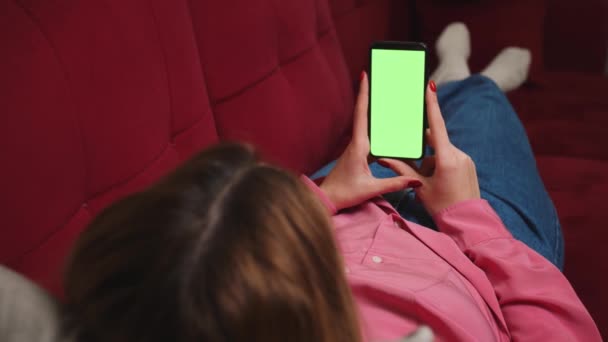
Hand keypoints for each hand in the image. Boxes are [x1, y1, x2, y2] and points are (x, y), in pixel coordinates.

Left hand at [319, 72, 420, 210]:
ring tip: (385, 95)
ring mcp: (355, 148)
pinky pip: (368, 136)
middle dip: (370, 95)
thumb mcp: (371, 189)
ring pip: (366, 124)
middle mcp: (355, 143)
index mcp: (358, 146)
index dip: (364, 94)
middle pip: (364, 114)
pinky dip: (376, 127)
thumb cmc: (344, 194)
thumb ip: (394, 183)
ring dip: (373, 109)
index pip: (362, 114)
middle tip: (377, 76)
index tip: (364, 75)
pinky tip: (387, 128)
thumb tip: (416, 181)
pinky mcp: (356, 154)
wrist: (325, 200)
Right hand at [378, 82, 480, 215]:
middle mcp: (459, 154)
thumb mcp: (420, 187)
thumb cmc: (442, 206)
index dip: (432, 104)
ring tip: (429, 182)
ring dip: (431, 161)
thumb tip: (382, 157)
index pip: (436, 125)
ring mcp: (466, 159)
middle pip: (436, 141)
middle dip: (423, 152)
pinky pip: (450, 158)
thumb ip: (401, 169)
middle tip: (417, 168)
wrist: (467, 222)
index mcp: (446, 158)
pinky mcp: (469, 165)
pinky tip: (438, 182)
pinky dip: (440, 165)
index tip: (430, 86)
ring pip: (442, 151)